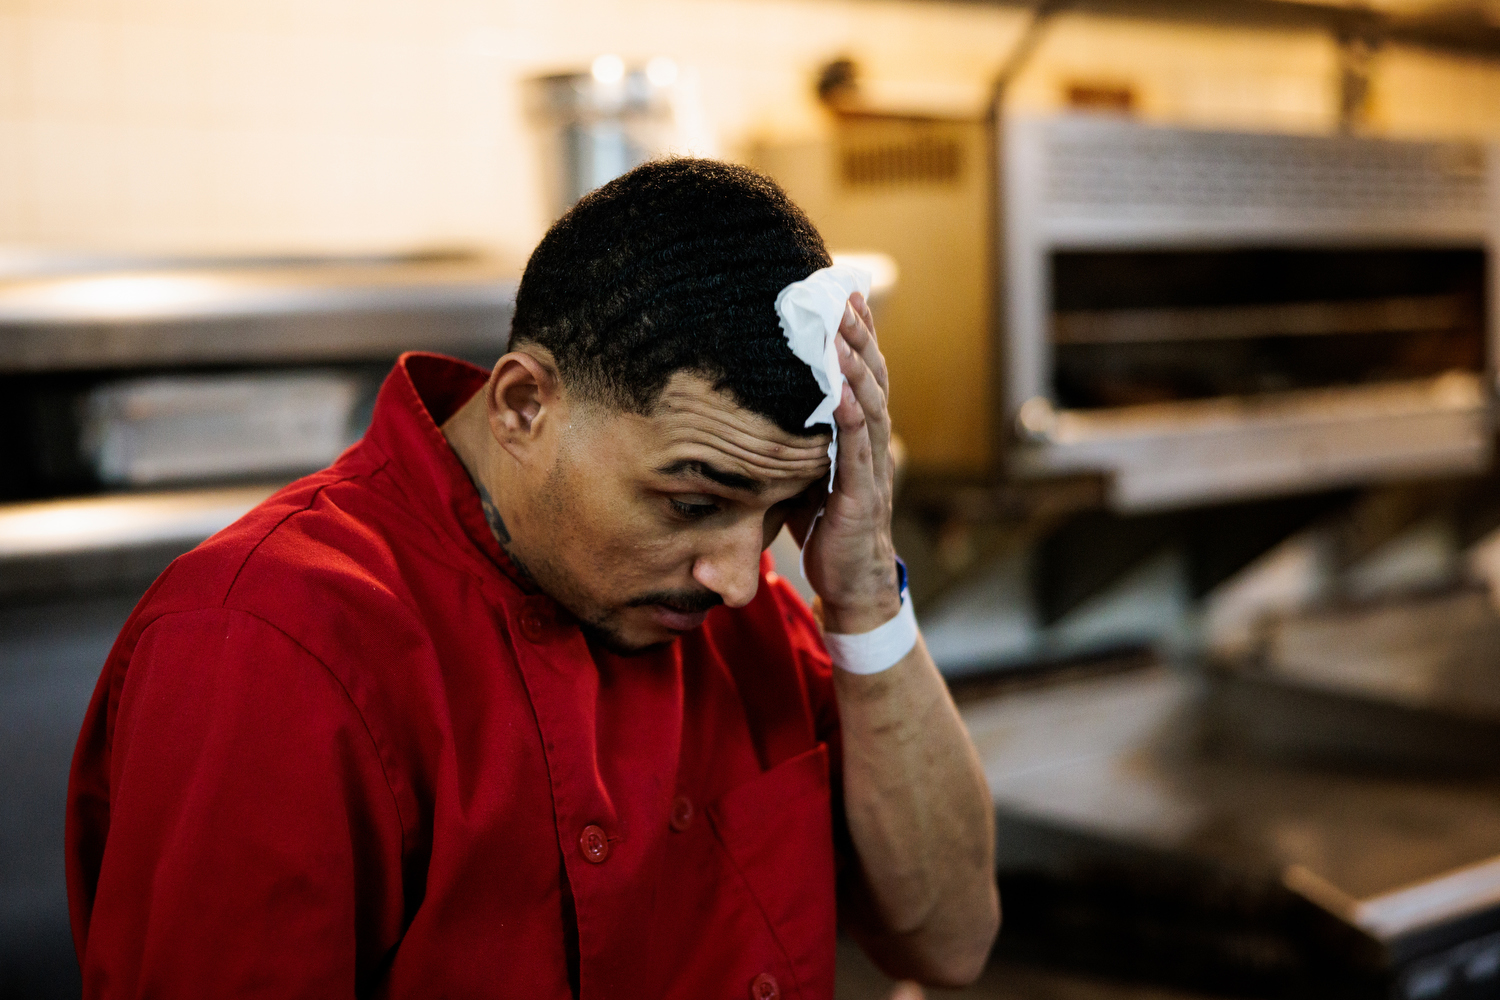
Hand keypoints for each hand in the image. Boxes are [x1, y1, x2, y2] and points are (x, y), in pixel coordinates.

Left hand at [787, 291, 901, 634]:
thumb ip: (790, 437)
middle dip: (858, 335)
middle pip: (872, 378)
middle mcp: (871, 444)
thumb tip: (749, 403)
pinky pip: (858, 452)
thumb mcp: (801, 470)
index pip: (862, 375)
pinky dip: (852, 418)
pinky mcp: (861, 497)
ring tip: (841, 330)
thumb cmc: (825, 526)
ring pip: (870, 406)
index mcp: (859, 435)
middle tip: (842, 294)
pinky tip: (841, 392)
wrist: (852, 582)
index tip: (843, 294)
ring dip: (856, 366)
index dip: (856, 335)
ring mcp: (870, 469)